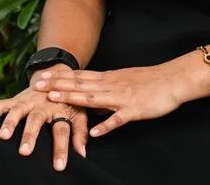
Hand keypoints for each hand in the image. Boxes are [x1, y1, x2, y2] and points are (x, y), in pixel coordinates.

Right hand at [0, 66, 87, 171]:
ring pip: (17, 110)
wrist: (55, 76)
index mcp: (60, 109)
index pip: (62, 130)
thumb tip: (82, 154)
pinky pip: (2, 105)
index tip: (58, 167)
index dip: (61, 148)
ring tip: (2, 137)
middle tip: (24, 152)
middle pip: (36, 119)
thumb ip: (80, 133)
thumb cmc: (67, 102)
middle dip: (30, 135)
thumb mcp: (79, 114)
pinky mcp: (15, 98)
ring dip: (10, 122)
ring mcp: (27, 100)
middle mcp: (43, 104)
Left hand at [32, 63, 188, 136]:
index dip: (59, 76)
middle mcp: (111, 85)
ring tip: (55, 100)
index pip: (79, 76)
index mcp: (108, 78)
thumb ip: (104, 86)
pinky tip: (95, 133)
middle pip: (80, 85)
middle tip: (37, 85)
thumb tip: (88, 94)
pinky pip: (118, 119)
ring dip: (73, 99)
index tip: (41, 76)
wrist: (172, 80)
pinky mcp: (134, 110)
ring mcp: (121, 97)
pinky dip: (106, 125)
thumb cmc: (148, 81)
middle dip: (57, 85)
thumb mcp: (122, 79)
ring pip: (93, 98)